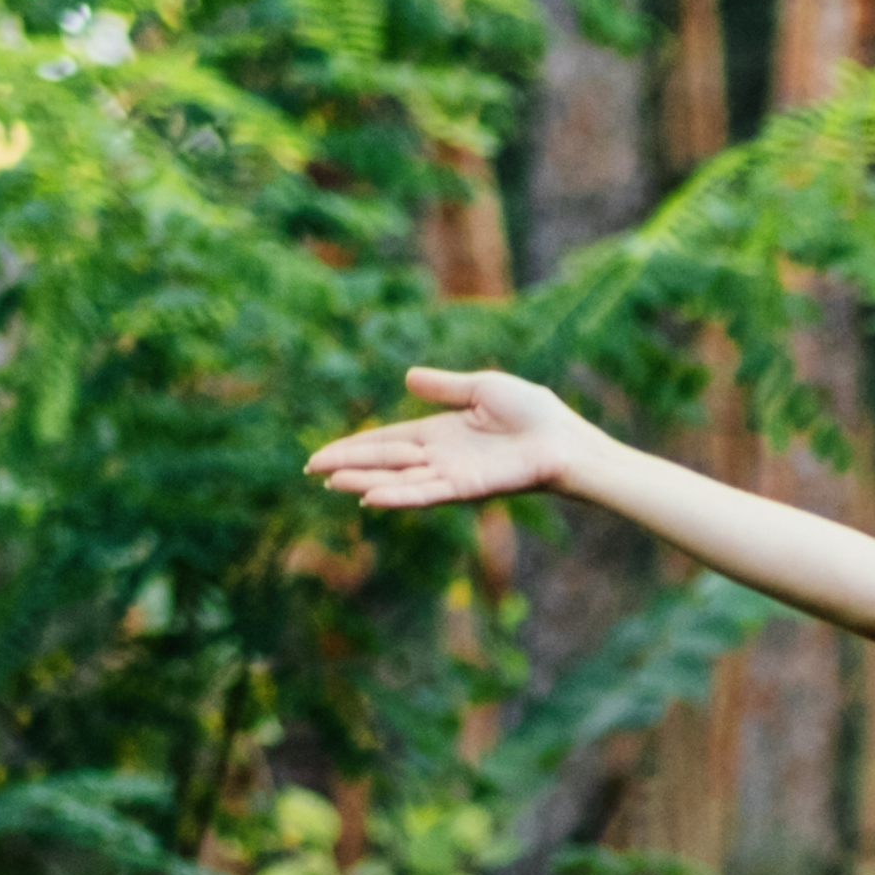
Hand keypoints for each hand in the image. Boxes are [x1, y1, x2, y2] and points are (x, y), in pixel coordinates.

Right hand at [305, 365, 608, 509]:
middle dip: (347, 465)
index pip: (387, 441)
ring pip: (398, 480)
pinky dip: (399, 495)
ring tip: (330, 482)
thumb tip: (407, 377)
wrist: (565, 439)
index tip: (320, 456)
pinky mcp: (467, 487)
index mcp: (440, 434)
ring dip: (364, 481)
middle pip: (384, 461)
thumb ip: (444, 387)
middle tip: (310, 470)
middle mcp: (440, 458)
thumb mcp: (482, 389)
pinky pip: (426, 492)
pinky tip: (370, 497)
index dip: (354, 446)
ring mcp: (451, 475)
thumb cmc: (533, 414)